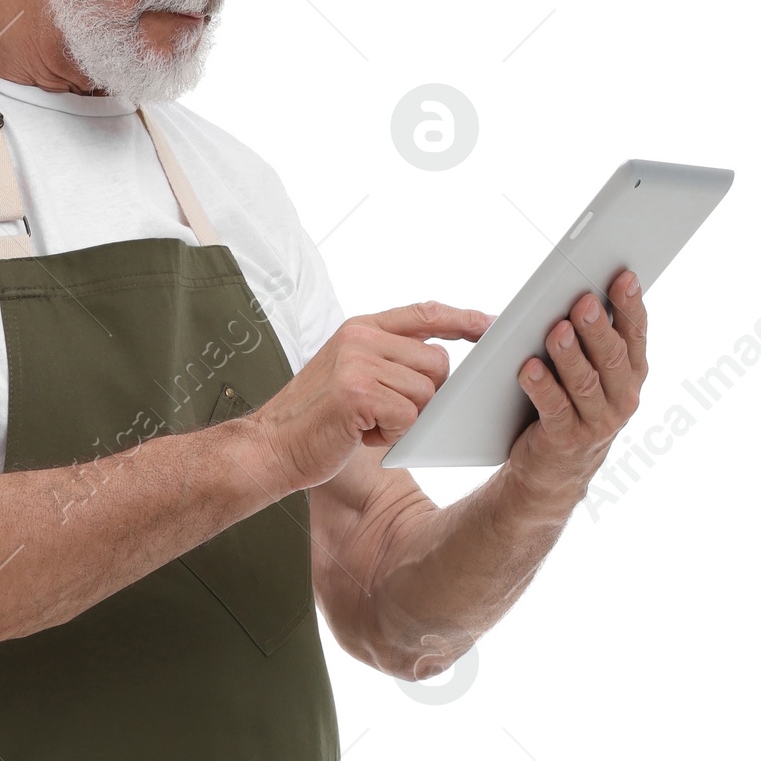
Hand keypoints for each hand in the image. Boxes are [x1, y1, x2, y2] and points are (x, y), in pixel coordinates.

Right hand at [254, 300, 492, 492]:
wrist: (270, 447)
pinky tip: (362, 435)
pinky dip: (391, 436)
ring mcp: (358, 362)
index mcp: (361, 327)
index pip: (425, 313)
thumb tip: (443, 363)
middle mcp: (361, 337)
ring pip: (426, 393)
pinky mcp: (357, 393)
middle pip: (437, 362)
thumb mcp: (351, 374)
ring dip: (405, 420)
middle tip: (386, 413)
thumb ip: (390, 359)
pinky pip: (408, 417)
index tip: (490, 326)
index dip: (462, 319)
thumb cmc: (316, 420)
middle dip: (425, 396)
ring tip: (367, 424)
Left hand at [509, 271, 647, 508]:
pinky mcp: (565, 440)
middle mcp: (621, 399)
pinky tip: (529, 368)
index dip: (631, 306)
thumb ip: (595, 338)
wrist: (555, 470)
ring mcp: (596, 423)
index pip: (636, 334)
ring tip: (557, 331)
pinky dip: (542, 387)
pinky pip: (553, 409)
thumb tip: (584, 291)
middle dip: (597, 328)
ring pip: (584, 383)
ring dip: (569, 355)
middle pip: (611, 357)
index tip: (623, 277)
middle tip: (582, 302)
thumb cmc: (572, 404)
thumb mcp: (593, 372)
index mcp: (631, 374)